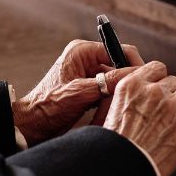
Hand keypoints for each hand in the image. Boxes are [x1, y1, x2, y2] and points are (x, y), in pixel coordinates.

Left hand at [13, 39, 144, 145]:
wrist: (31, 125)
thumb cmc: (47, 107)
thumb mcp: (79, 93)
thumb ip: (107, 83)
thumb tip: (135, 75)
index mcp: (82, 51)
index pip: (119, 50)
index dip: (134, 65)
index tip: (144, 81)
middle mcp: (87, 59)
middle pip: (120, 65)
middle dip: (127, 81)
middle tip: (134, 97)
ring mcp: (89, 75)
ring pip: (117, 80)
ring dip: (121, 92)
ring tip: (122, 106)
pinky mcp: (90, 89)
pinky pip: (110, 91)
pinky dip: (113, 100)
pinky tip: (113, 111)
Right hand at [103, 61, 175, 175]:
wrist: (124, 170)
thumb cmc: (116, 147)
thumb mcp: (111, 113)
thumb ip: (130, 98)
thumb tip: (142, 96)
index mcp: (132, 85)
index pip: (156, 67)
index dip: (161, 78)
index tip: (162, 86)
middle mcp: (154, 91)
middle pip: (175, 80)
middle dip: (174, 93)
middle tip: (170, 108)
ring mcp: (174, 105)